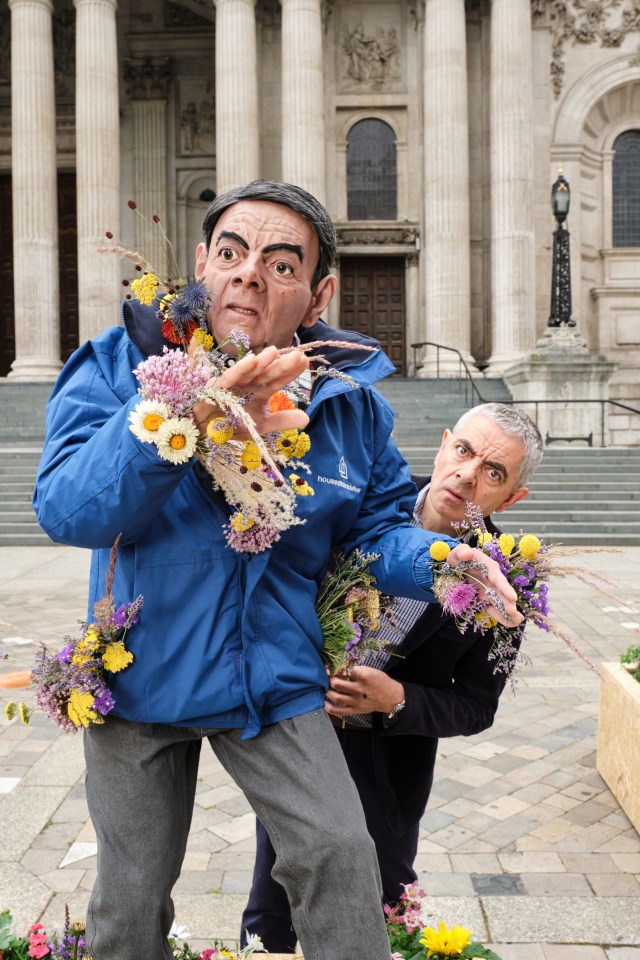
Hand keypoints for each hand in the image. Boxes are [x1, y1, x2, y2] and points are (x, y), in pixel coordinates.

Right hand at [190, 343, 309, 437]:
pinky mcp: (218, 387)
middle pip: (267, 373)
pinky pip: (230, 377)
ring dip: (261, 362)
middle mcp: (248, 384)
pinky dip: (240, 369)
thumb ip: (281, 421)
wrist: (204, 433)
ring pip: (249, 371)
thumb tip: (306, 418)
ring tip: (274, 352)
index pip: (278, 380)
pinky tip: (251, 361)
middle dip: (281, 364)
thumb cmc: (232, 425)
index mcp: (259, 391)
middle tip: (297, 355)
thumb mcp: (260, 426)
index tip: (304, 361)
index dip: (290, 372)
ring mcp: (234, 384)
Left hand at [324, 666, 404, 716]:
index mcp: (363, 676)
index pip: (343, 670)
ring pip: (336, 697)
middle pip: (336, 684)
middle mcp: (359, 689)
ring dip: (328, 691)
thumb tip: (339, 669)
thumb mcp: (370, 670)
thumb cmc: (380, 681)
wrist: (391, 697)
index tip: (330, 667)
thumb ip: (355, 670)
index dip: (335, 668)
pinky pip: (340, 711)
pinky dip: (330, 708)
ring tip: (326, 687)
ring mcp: (357, 701)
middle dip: (329, 679)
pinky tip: (325, 702)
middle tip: (327, 677)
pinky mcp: (356, 710)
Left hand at [447, 543, 523, 627]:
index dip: (505, 588)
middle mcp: (493, 580)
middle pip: (502, 592)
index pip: (498, 578)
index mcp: (489, 568)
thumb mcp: (457, 552)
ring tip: (516, 621)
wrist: (458, 566)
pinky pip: (494, 608)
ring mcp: (490, 590)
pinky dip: (499, 615)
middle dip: (508, 603)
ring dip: (507, 611)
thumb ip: (461, 552)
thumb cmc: (460, 557)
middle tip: (513, 613)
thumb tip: (467, 553)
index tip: (512, 597)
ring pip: (501, 602)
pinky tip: (505, 621)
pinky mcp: (486, 598)